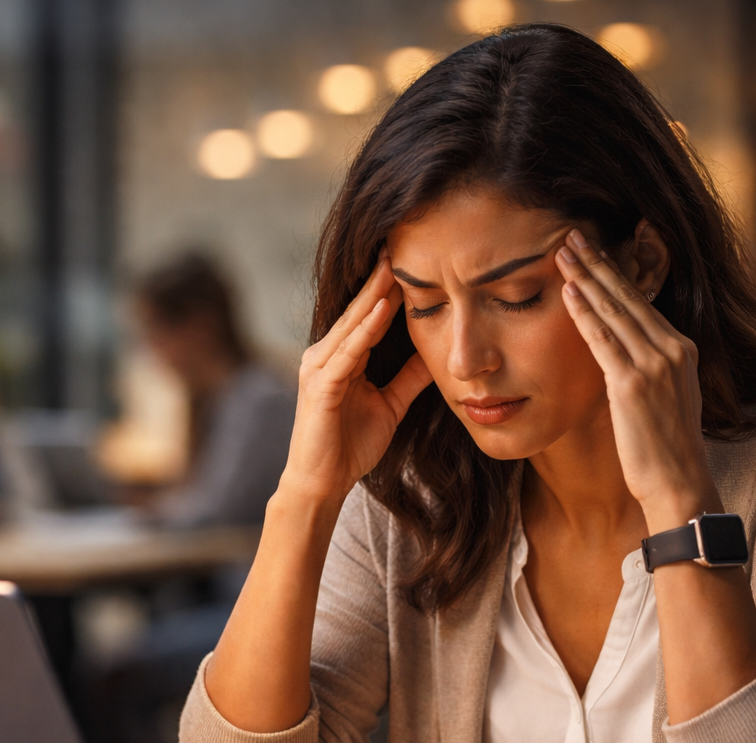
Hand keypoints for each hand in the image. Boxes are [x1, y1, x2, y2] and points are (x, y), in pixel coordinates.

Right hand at [278, 256, 433, 505]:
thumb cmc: (350, 446)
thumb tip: (437, 353)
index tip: (412, 261)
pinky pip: (347, 352)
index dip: (388, 289)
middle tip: (402, 245)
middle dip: (380, 280)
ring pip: (352, 324)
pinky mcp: (320, 386)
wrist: (323, 483)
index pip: (368, 315)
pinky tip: (384, 310)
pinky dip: (366, 330)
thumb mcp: (391, 404)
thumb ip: (409, 378)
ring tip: (395, 266)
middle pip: (358, 311)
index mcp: (340, 357)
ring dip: (374, 295)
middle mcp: (324, 355)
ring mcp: (318, 368)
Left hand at [555, 229, 719, 531]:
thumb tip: (625, 356)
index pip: (642, 303)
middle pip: (628, 296)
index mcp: (682, 349)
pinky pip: (603, 340)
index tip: (594, 252)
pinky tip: (568, 292)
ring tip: (562, 252)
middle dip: (598, 262)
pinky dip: (584, 313)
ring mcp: (654, 365)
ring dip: (585, 278)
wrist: (679, 483)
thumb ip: (651, 370)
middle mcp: (672, 349)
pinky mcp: (633, 384)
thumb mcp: (668, 398)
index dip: (615, 274)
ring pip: (614, 311)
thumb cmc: (666, 450)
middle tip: (573, 235)